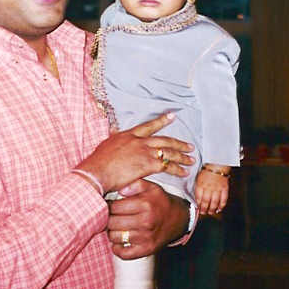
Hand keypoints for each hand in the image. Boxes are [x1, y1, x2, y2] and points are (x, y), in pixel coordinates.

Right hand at [75, 112, 193, 193]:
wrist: (96, 172)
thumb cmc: (97, 163)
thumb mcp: (106, 145)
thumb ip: (114, 139)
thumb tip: (114, 133)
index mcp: (128, 135)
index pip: (148, 126)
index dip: (161, 121)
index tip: (172, 116)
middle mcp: (138, 141)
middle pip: (164, 139)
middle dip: (178, 143)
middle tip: (189, 145)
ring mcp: (144, 152)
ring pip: (168, 151)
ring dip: (181, 156)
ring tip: (191, 159)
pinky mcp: (147, 164)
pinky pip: (167, 166)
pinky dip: (177, 169)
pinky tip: (184, 172)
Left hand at [106, 179, 189, 258]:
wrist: (179, 220)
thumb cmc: (161, 202)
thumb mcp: (152, 188)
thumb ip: (135, 184)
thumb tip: (120, 190)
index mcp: (145, 204)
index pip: (114, 207)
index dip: (108, 205)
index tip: (108, 205)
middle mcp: (145, 222)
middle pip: (112, 222)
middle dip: (108, 218)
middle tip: (110, 216)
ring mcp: (146, 238)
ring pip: (115, 237)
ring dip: (112, 232)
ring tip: (116, 227)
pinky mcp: (147, 250)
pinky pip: (123, 254)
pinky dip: (117, 248)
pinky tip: (120, 240)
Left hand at [195, 169, 229, 214]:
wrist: (218, 164)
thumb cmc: (207, 170)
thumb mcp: (199, 178)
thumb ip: (198, 188)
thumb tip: (197, 198)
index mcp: (201, 184)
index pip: (198, 197)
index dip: (198, 204)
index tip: (198, 208)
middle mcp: (209, 187)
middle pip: (206, 201)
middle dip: (204, 209)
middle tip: (203, 212)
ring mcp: (217, 188)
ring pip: (214, 202)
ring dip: (212, 209)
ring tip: (210, 212)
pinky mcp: (224, 188)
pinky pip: (223, 199)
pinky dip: (221, 206)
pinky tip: (219, 209)